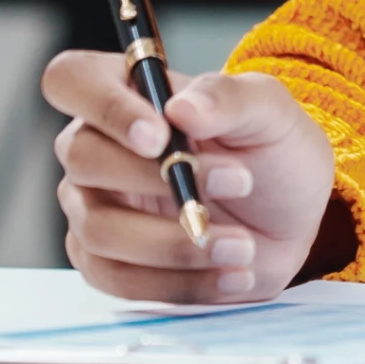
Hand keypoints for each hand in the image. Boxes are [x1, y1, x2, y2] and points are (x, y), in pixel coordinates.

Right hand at [43, 52, 342, 302]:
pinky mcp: (107, 263)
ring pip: (99, 230)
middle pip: (83, 158)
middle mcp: (96, 147)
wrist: (292, 217)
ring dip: (174, 243)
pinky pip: (120, 282)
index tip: (158, 136)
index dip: (104, 106)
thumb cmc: (272, 150)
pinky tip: (230, 274)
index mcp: (127, 91)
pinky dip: (178, 283)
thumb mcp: (269, 111)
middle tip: (236, 183)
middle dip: (160, 179)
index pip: (72, 79)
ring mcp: (94, 207)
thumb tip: (180, 107)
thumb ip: (228, 99)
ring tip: (242, 246)